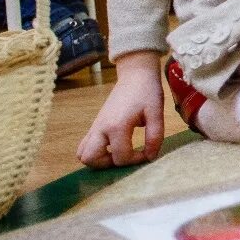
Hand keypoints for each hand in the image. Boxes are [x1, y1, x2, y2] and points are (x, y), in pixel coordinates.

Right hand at [77, 51, 164, 167]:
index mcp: (116, 126)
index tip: (148, 151)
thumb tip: (150, 157)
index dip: (136, 160)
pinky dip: (96, 151)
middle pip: (90, 159)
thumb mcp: (156, 113)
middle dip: (109, 165)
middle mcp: (100, 128)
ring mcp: (95, 126)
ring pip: (83, 154)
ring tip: (119, 152)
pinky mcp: (95, 124)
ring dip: (99, 159)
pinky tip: (114, 146)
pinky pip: (85, 144)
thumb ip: (155, 136)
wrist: (135, 74)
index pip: (121, 157)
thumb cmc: (147, 91)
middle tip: (126, 156)